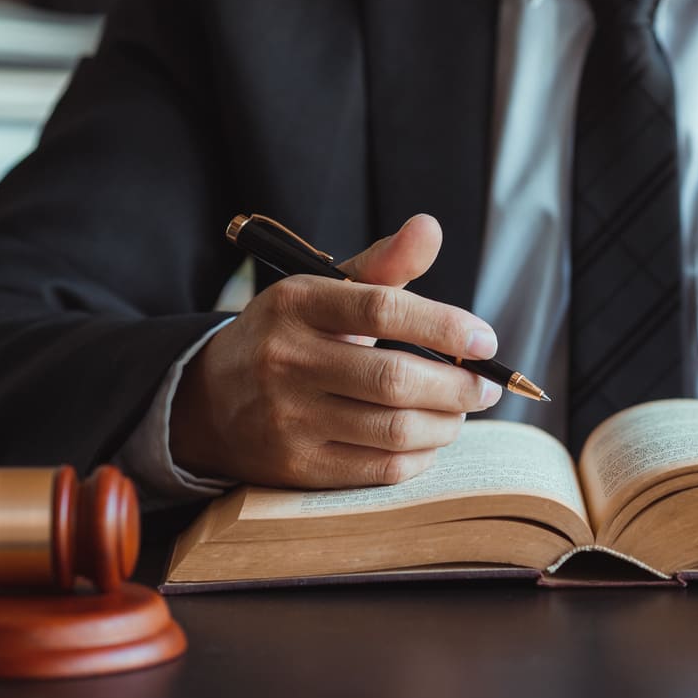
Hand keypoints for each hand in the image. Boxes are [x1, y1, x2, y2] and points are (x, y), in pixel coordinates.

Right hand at [169, 214, 501, 488]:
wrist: (211, 401)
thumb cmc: (290, 337)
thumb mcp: (323, 292)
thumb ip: (382, 265)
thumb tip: (430, 228)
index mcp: (296, 304)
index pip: (381, 309)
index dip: (443, 325)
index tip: (484, 341)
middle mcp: (287, 360)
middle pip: (394, 379)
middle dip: (458, 387)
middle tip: (485, 388)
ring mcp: (288, 418)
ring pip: (393, 430)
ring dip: (446, 424)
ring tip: (460, 412)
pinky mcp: (296, 467)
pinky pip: (379, 469)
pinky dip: (419, 457)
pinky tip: (429, 440)